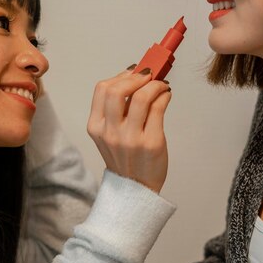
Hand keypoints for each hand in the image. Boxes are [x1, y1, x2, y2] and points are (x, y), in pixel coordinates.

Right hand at [87, 68, 170, 192]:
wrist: (135, 189)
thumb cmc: (125, 158)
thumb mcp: (109, 134)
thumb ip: (116, 109)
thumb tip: (135, 77)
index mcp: (96, 127)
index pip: (102, 89)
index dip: (120, 76)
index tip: (133, 72)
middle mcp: (111, 132)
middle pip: (118, 90)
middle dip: (136, 77)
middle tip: (148, 75)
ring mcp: (131, 139)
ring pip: (141, 97)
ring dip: (155, 84)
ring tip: (160, 85)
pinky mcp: (152, 143)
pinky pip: (159, 108)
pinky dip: (164, 96)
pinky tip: (166, 96)